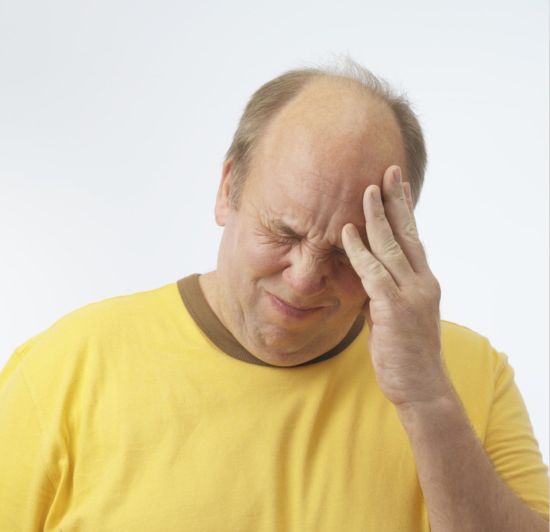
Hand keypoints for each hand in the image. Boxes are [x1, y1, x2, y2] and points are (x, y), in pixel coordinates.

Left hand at [341, 165, 451, 406]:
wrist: (422, 388)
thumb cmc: (406, 353)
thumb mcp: (395, 316)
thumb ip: (382, 292)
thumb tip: (364, 276)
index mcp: (424, 282)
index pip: (414, 238)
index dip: (405, 210)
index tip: (398, 185)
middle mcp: (422, 282)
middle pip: (407, 233)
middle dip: (396, 200)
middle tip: (388, 170)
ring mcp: (411, 294)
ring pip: (391, 246)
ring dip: (376, 216)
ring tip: (366, 190)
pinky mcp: (394, 309)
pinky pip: (373, 272)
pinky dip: (358, 251)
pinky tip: (347, 232)